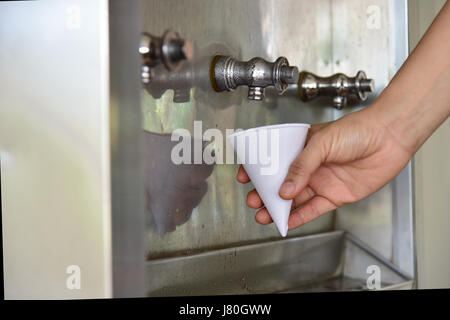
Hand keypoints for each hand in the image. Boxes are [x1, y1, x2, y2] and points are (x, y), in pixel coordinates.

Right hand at [237, 105, 413, 230]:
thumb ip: (301, 166)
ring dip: (278, 208)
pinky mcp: (335, 196)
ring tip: (263, 216)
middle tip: (253, 201)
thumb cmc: (358, 130)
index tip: (245, 177)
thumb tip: (284, 189)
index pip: (274, 159)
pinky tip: (286, 222)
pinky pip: (313, 209)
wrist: (389, 138)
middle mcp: (310, 166)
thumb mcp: (322, 143)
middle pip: (282, 183)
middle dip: (265, 193)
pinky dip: (299, 217)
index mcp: (302, 147)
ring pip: (294, 199)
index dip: (259, 169)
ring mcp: (321, 181)